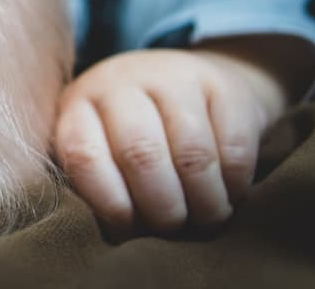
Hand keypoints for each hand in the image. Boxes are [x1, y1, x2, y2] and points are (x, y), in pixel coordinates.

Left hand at [53, 44, 294, 236]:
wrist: (192, 85)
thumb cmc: (138, 136)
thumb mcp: (102, 151)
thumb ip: (98, 186)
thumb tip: (115, 237)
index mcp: (79, 104)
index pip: (84, 156)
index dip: (110, 205)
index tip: (130, 231)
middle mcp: (121, 82)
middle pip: (141, 154)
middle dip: (162, 209)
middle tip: (174, 229)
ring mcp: (173, 76)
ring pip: (193, 154)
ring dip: (204, 202)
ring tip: (205, 219)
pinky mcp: (223, 83)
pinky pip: (234, 147)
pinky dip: (235, 183)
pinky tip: (228, 192)